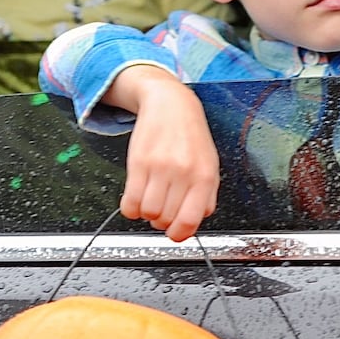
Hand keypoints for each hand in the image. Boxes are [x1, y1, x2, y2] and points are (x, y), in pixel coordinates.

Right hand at [107, 65, 219, 241]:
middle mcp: (183, 173)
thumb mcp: (209, 165)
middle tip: (162, 210)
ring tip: (151, 201)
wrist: (171, 104)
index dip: (179, 234)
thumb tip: (193, 223)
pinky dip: (130, 208)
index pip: (189, 221)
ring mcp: (159, 168)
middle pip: (166, 219)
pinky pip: (130, 202)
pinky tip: (136, 199)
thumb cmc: (190, 136)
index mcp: (204, 178)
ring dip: (146, 214)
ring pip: (147, 213)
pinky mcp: (138, 163)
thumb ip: (205, 196)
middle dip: (162, 221)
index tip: (174, 233)